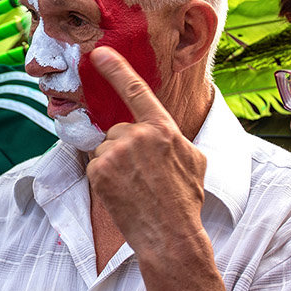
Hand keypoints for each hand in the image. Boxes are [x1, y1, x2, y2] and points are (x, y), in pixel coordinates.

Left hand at [85, 47, 207, 253]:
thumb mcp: (194, 160)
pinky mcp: (99, 171)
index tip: (99, 53)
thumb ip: (176, 138)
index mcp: (163, 128)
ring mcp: (116, 153)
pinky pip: (96, 166)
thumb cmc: (184, 201)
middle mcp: (137, 135)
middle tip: (142, 176)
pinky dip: (104, 180)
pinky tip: (122, 194)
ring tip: (135, 187)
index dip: (116, 68)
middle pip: (118, 131)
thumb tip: (167, 133)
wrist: (170, 236)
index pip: (136, 90)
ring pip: (105, 150)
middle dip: (125, 149)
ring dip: (114, 165)